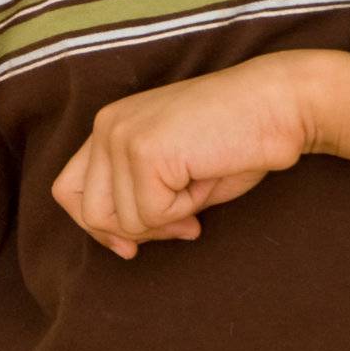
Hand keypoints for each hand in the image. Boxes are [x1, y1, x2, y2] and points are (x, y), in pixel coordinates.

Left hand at [50, 49, 318, 258]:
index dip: (98, 227)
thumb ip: (138, 197)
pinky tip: (206, 177)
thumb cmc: (239, 139)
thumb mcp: (175, 173)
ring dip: (167, 219)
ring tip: (200, 186)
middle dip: (137, 231)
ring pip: (122, 221)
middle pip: (90, 212)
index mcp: (111, 124)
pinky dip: (184, 211)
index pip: (69, 191)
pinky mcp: (145, 150)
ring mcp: (122, 135)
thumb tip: (122, 242)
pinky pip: (152, 215)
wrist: (280, 104)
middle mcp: (107, 125)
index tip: (132, 246)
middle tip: (184, 220)